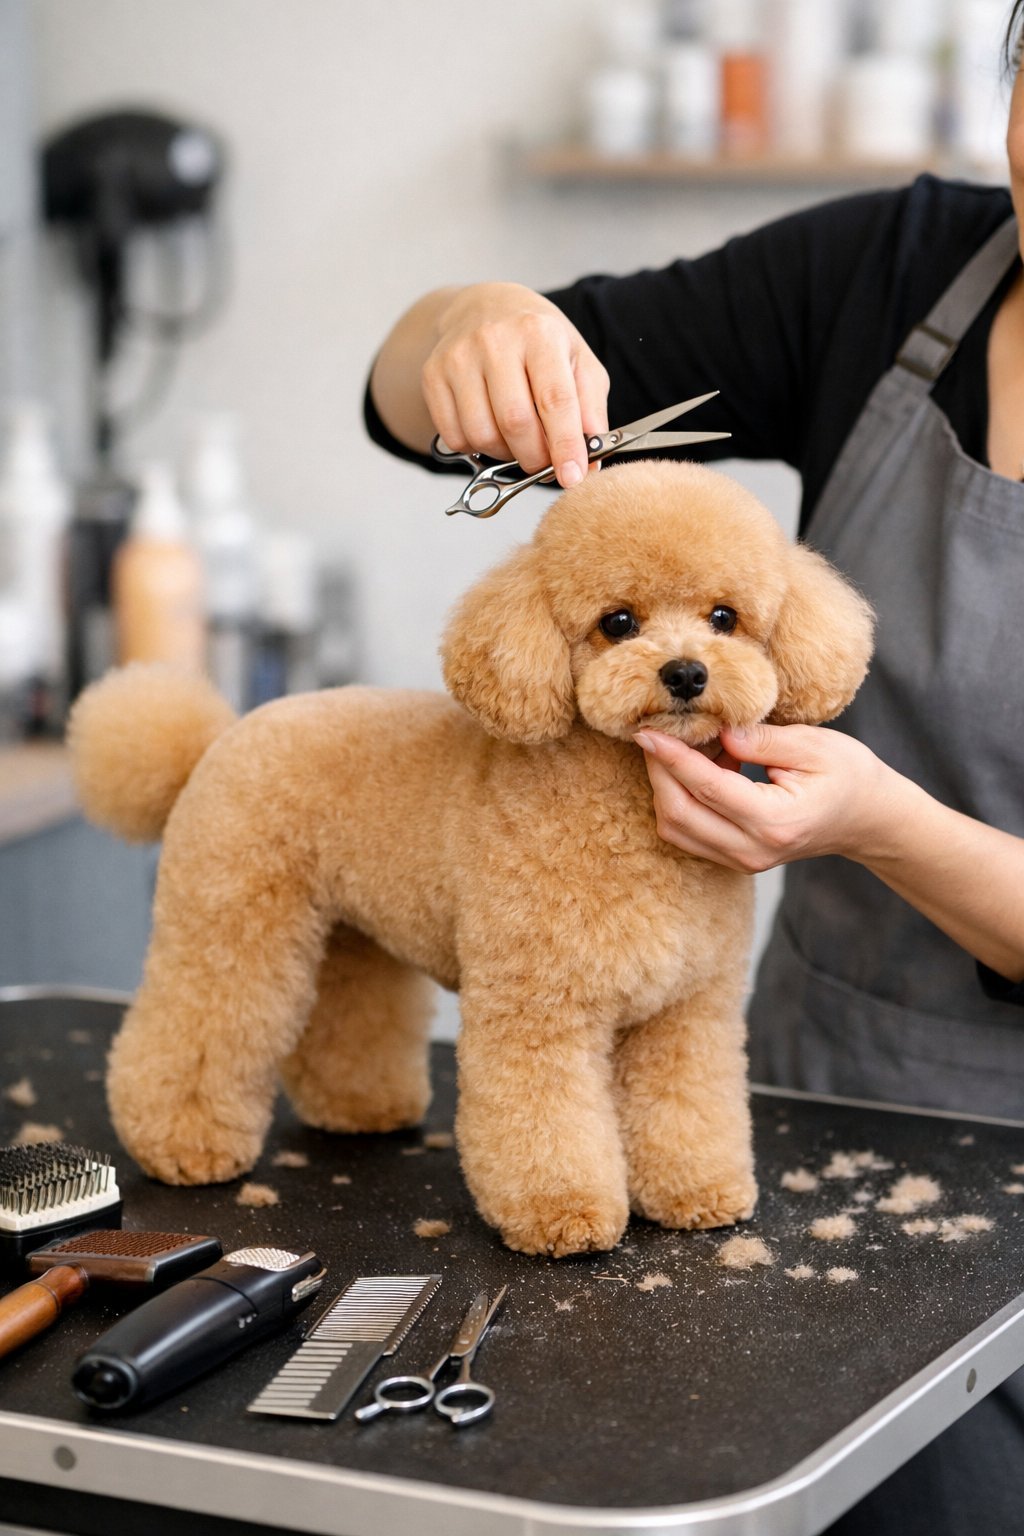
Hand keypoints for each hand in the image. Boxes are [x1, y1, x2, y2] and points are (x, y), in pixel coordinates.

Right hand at [422, 283, 609, 488]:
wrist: (484, 308)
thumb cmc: (538, 340)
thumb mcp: (578, 360)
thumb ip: (590, 408)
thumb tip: (589, 461)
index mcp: (539, 333)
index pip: (554, 399)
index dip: (565, 445)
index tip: (573, 476)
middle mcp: (494, 340)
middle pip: (515, 422)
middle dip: (535, 457)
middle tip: (545, 462)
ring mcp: (458, 357)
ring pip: (482, 435)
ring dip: (505, 454)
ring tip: (518, 440)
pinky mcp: (433, 375)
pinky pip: (454, 436)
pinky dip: (476, 447)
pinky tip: (490, 428)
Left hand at [633, 721, 896, 872]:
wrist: (867, 818)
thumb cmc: (848, 775)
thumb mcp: (815, 745)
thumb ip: (763, 740)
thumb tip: (718, 732)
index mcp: (774, 821)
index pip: (706, 788)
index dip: (671, 757)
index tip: (647, 731)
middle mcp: (752, 849)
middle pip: (679, 814)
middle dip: (658, 771)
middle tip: (656, 731)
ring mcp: (742, 860)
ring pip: (676, 828)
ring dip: (666, 786)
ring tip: (686, 747)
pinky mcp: (734, 858)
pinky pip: (688, 833)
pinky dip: (680, 799)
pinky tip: (699, 767)